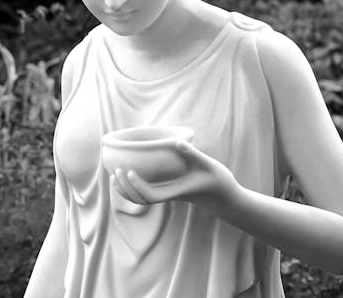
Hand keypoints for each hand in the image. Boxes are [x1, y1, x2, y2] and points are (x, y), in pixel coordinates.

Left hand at [110, 141, 239, 211]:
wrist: (226, 198)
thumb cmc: (219, 181)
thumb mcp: (208, 164)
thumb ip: (193, 153)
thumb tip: (177, 141)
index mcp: (177, 192)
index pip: (152, 195)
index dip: (138, 186)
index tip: (130, 170)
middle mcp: (170, 196)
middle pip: (142, 201)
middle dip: (126, 188)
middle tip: (117, 170)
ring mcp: (168, 195)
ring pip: (142, 200)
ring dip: (126, 190)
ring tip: (115, 174)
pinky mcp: (169, 192)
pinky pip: (147, 194)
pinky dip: (134, 187)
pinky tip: (130, 173)